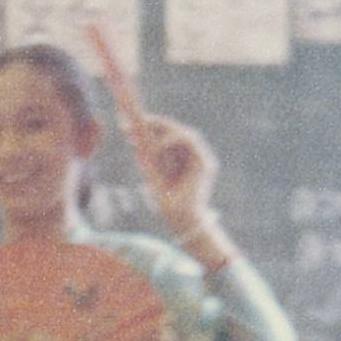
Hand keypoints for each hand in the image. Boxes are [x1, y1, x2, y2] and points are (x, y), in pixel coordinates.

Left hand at [131, 113, 220, 235]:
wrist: (180, 220)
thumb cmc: (166, 202)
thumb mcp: (152, 175)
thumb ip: (147, 159)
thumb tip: (136, 140)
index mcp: (181, 158)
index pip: (170, 136)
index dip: (154, 127)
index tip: (135, 123)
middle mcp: (193, 156)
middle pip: (178, 131)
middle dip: (158, 123)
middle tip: (139, 120)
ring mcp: (201, 158)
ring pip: (186, 134)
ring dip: (166, 129)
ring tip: (147, 130)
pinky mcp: (205, 163)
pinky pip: (191, 142)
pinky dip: (174, 140)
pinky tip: (158, 144)